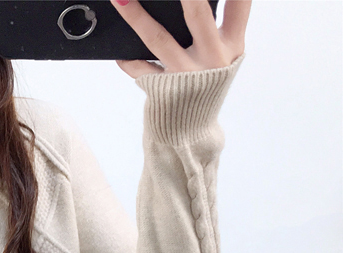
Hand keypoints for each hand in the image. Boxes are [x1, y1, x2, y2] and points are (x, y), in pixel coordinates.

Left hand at [110, 0, 250, 77]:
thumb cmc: (202, 89)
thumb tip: (189, 3)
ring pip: (158, 39)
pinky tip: (117, 51)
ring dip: (137, 17)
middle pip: (198, 13)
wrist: (189, 133)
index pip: (240, 4)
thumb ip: (211, 31)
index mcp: (232, 45)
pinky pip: (139, 69)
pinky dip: (126, 59)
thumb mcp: (218, 59)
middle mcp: (212, 59)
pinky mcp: (162, 90)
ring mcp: (186, 75)